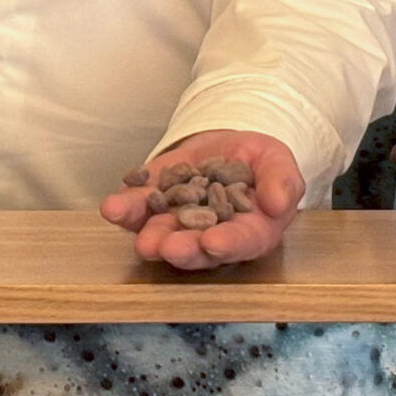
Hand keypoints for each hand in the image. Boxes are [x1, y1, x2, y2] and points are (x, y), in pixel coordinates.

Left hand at [99, 131, 301, 270]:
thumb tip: (278, 204)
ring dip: (148, 236)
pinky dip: (125, 210)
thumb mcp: (277, 161)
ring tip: (140, 238)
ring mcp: (177, 222)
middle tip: (167, 248)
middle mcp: (210, 236)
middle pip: (196, 250)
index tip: (213, 242)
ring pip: (162, 236)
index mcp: (249, 232)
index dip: (227, 244)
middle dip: (181, 249)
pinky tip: (113, 207)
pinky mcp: (153, 204)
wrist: (227, 146)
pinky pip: (137, 210)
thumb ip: (282, 181)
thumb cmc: (259, 162)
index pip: (240, 242)